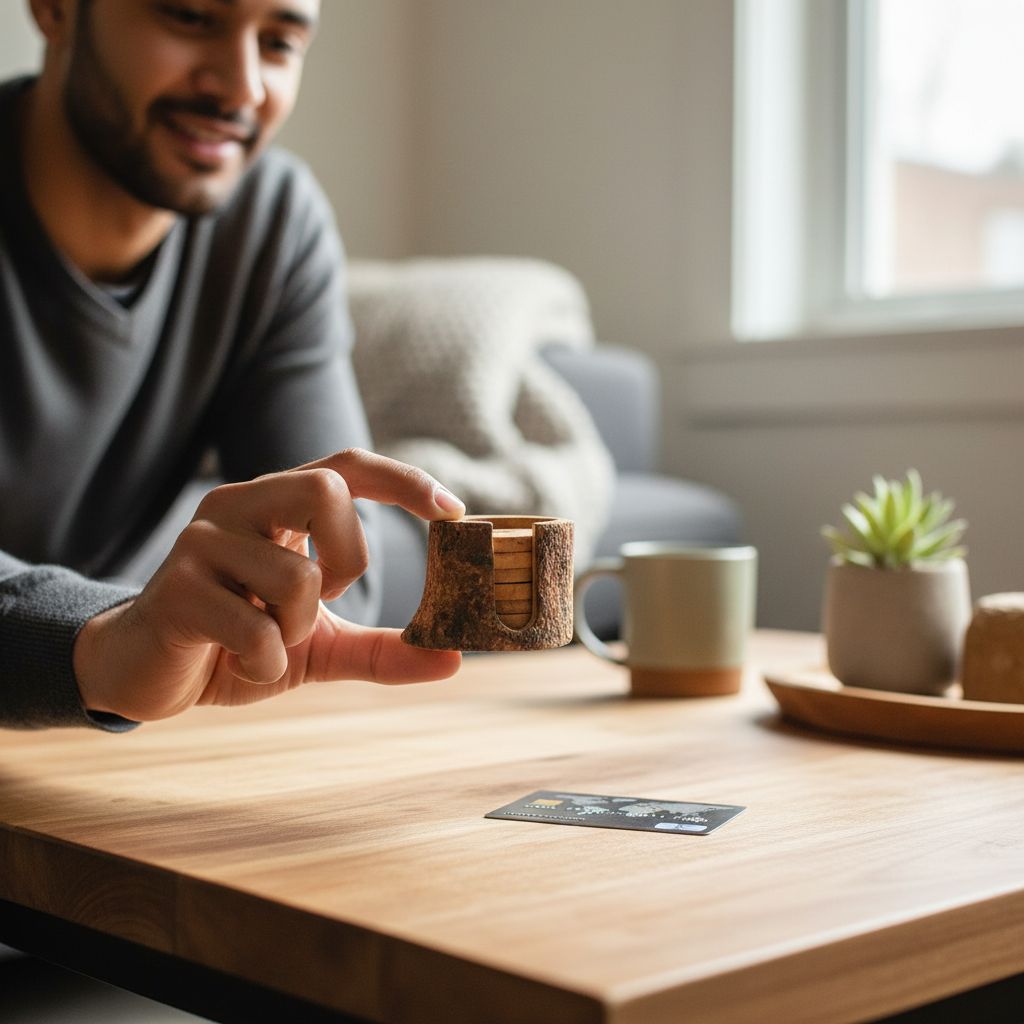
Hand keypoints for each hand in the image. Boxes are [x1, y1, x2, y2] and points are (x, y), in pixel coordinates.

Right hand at [74, 449, 464, 720]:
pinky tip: (241, 662)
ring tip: (267, 640)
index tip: (453, 511)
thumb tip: (452, 659)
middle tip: (327, 594)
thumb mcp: (318, 645)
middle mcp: (238, 505)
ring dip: (298, 629)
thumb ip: (381, 649)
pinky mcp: (177, 590)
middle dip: (349, 555)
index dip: (403, 479)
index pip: (347, 465)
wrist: (147, 673)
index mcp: (275, 506)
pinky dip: (268, 662)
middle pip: (326, 488)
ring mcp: (202, 543)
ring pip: (297, 574)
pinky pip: (257, 629)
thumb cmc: (236, 644)